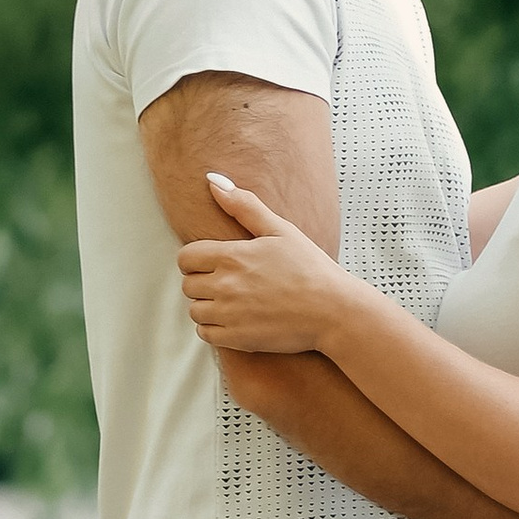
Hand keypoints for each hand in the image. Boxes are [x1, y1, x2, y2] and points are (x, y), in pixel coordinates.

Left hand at [177, 177, 355, 353]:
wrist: (333, 311)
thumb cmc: (310, 268)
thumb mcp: (280, 229)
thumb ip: (243, 205)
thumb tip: (212, 180)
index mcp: (232, 256)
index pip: (185, 257)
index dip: (196, 259)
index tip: (213, 263)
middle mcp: (225, 285)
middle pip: (188, 284)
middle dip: (203, 281)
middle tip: (229, 282)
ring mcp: (229, 314)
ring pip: (195, 310)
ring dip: (208, 306)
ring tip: (234, 302)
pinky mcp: (236, 339)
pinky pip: (205, 333)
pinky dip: (215, 328)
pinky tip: (236, 320)